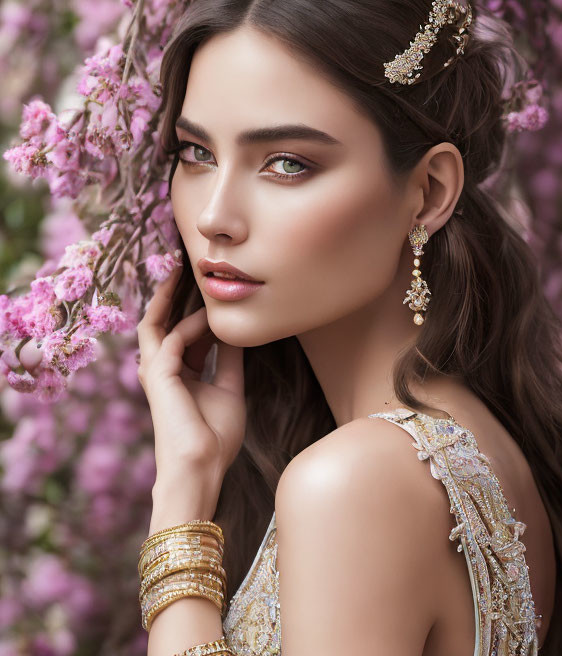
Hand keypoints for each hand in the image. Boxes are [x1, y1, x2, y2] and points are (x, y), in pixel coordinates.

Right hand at [137, 264, 245, 493]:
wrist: (202, 467)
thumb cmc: (215, 436)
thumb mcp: (230, 389)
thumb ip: (230, 359)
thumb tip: (236, 332)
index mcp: (179, 374)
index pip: (181, 331)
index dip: (193, 307)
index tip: (207, 285)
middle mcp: (163, 370)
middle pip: (161, 321)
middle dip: (169, 293)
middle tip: (180, 262)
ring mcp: (157, 373)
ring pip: (155, 324)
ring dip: (169, 297)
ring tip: (182, 270)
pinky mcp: (159, 377)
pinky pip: (172, 340)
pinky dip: (190, 327)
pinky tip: (209, 318)